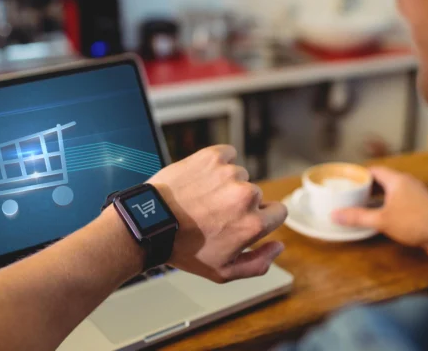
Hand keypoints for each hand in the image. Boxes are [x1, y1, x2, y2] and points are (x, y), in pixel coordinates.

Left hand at [147, 145, 286, 282]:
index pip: (279, 212)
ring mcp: (229, 173)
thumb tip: (278, 245)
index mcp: (254, 223)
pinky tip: (200, 177)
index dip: (260, 217)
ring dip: (224, 184)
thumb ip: (258, 263)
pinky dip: (216, 163)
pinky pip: (226, 155)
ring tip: (199, 198)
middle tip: (211, 213)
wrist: (149, 223)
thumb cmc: (183, 249)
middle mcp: (246, 195)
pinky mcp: (212, 156)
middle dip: (238, 203)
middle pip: (256, 195)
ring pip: (238, 176)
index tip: (240, 219)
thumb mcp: (223, 271)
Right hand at [332, 167, 427, 257]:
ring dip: (377, 196)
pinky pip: (399, 200)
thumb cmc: (415, 223)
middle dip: (366, 186)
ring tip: (361, 203)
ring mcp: (416, 195)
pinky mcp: (421, 206)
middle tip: (350, 193)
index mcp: (397, 180)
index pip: (374, 170)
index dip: (359, 174)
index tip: (346, 181)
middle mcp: (407, 183)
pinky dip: (387, 203)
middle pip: (382, 179)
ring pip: (391, 190)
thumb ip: (357, 217)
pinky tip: (379, 214)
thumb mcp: (381, 220)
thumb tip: (334, 215)